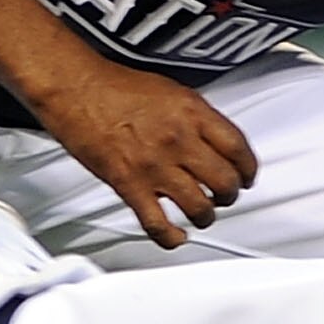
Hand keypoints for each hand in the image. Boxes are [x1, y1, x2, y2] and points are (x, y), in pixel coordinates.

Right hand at [37, 61, 258, 249]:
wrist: (75, 87)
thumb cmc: (114, 86)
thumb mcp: (170, 91)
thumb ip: (195, 118)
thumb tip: (212, 140)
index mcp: (192, 113)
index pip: (238, 149)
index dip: (248, 169)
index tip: (246, 176)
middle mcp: (179, 140)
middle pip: (225, 182)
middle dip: (230, 195)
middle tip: (225, 196)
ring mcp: (155, 165)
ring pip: (199, 207)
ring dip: (206, 216)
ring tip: (202, 214)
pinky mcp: (129, 185)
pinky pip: (157, 223)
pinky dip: (171, 237)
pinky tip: (176, 236)